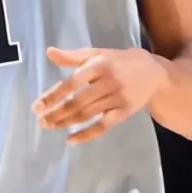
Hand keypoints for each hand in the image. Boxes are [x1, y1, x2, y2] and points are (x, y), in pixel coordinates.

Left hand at [32, 46, 164, 144]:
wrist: (154, 73)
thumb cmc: (119, 61)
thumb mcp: (97, 53)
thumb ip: (73, 56)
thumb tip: (49, 52)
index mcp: (99, 65)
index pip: (72, 83)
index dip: (53, 95)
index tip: (37, 106)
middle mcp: (108, 82)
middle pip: (78, 101)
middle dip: (57, 112)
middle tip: (40, 120)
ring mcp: (117, 99)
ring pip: (87, 114)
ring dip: (66, 122)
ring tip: (49, 126)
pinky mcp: (124, 113)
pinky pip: (103, 126)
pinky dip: (86, 134)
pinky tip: (71, 139)